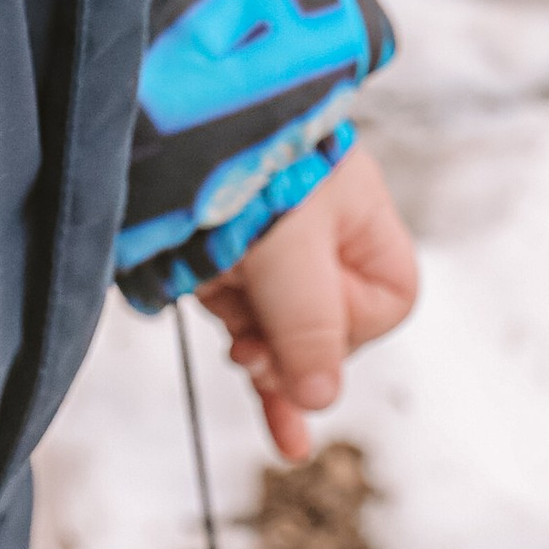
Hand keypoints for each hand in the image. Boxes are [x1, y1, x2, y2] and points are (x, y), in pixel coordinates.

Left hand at [194, 138, 417, 460]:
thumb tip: (321, 396)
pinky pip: (253, 334)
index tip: (305, 325)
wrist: (160, 109)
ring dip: (266, 358)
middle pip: (330, 322)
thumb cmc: (239, 160)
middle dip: (296, 348)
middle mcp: (316, 231)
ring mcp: (267, 249)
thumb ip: (310, 320)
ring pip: (283, 331)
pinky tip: (286, 439)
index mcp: (355, 211)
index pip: (388, 297)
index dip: (351, 325)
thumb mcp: (287, 241)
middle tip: (256, 350)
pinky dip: (265, 381)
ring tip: (242, 358)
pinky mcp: (220, 264)